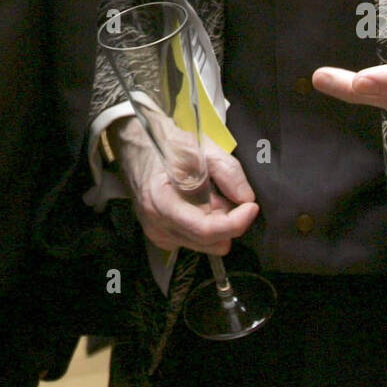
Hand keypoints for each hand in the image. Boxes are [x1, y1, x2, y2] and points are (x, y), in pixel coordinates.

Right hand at [109, 115, 258, 254]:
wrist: (135, 142)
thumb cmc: (165, 141)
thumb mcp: (200, 147)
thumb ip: (227, 172)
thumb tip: (247, 198)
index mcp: (161, 202)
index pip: (205, 230)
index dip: (235, 222)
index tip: (251, 207)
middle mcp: (157, 226)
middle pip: (208, 242)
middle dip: (229, 222)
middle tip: (231, 193)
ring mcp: (157, 233)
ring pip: (205, 244)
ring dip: (217, 224)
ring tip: (212, 194)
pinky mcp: (160, 234)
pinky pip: (194, 240)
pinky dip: (206, 224)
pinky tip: (201, 202)